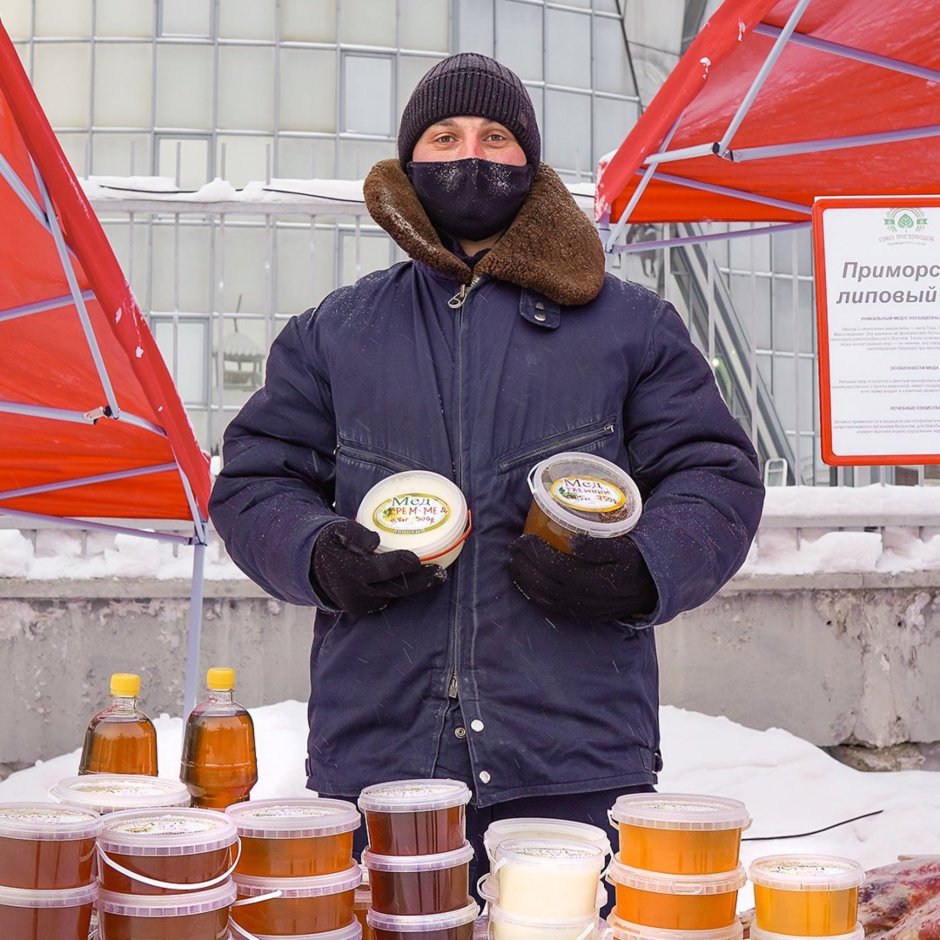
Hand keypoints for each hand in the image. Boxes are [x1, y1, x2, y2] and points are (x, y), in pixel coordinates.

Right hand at [311, 520, 445, 614]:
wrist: (315, 570)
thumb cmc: (332, 545)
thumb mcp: (336, 531)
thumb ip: (354, 533)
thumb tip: (374, 542)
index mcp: (347, 572)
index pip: (379, 570)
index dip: (400, 565)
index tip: (417, 558)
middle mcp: (355, 593)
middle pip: (394, 588)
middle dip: (420, 581)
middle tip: (440, 573)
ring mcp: (361, 605)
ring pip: (394, 596)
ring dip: (415, 586)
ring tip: (436, 576)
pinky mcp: (366, 610)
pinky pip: (389, 599)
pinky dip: (404, 590)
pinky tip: (419, 580)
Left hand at [507, 533, 656, 619]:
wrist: (652, 587)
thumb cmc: (634, 560)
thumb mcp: (624, 547)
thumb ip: (598, 546)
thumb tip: (573, 540)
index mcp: (592, 580)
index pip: (553, 567)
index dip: (534, 553)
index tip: (523, 538)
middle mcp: (583, 599)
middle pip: (543, 583)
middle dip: (524, 565)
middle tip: (513, 548)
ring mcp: (580, 609)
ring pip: (543, 598)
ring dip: (524, 580)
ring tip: (513, 564)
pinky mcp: (580, 615)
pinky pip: (550, 607)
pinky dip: (533, 595)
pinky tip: (526, 584)